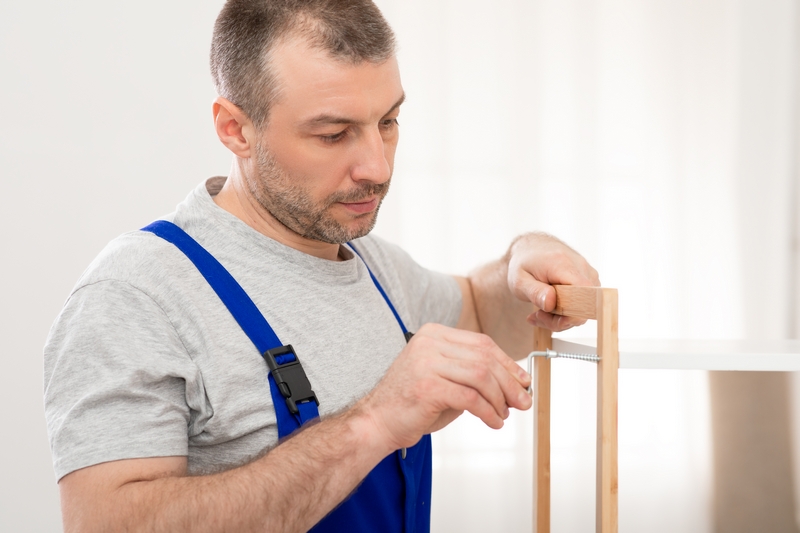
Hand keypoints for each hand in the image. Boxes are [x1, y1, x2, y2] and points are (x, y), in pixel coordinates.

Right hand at [359, 323, 531, 450]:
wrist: (377, 422)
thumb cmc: (412, 403)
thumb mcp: (444, 378)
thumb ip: (473, 374)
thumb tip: (515, 382)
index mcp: (434, 334)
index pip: (482, 343)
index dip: (508, 363)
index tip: (523, 381)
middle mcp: (430, 343)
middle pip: (485, 358)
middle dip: (509, 382)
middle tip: (523, 401)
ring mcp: (427, 363)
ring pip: (481, 376)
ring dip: (500, 398)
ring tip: (505, 414)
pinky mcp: (427, 387)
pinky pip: (471, 398)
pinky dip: (488, 412)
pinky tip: (493, 421)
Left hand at [506, 232, 599, 330]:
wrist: (531, 248)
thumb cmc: (523, 263)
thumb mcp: (519, 280)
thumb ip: (534, 292)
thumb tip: (551, 304)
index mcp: (562, 264)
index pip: (582, 295)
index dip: (569, 314)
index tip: (546, 315)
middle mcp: (581, 266)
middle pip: (583, 306)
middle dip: (559, 319)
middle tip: (536, 316)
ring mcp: (588, 272)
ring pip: (583, 307)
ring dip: (561, 317)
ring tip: (540, 311)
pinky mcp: (589, 278)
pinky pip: (583, 303)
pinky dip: (566, 310)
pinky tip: (549, 306)